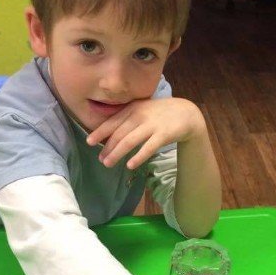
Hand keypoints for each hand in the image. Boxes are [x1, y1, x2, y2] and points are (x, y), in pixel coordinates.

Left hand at [86, 97, 204, 169]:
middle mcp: (140, 115)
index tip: (89, 142)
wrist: (186, 113)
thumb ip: (126, 118)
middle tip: (101, 159)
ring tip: (108, 164)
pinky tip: (130, 165)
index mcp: (133, 109)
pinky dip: (138, 157)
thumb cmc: (159, 113)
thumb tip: (107, 133)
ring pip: (130, 141)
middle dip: (107, 147)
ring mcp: (152, 125)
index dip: (100, 132)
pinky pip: (148, 147)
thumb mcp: (142, 110)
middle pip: (119, 133)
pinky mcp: (164, 135)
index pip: (112, 121)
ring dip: (117, 153)